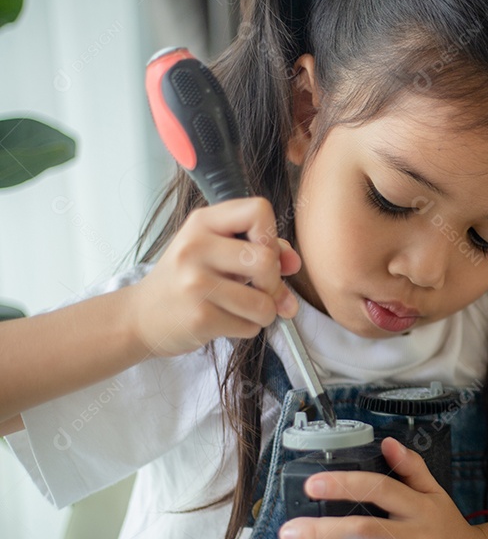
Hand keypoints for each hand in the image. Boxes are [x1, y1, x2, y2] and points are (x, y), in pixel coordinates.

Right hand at [129, 197, 301, 355]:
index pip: (259, 210)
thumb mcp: (216, 250)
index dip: (271, 235)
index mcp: (203, 222)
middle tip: (259, 289)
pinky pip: (249, 326)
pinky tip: (227, 321)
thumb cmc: (186, 278)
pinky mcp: (199, 317)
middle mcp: (196, 247)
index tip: (262, 252)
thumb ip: (260, 247)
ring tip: (244, 309)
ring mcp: (195, 283)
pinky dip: (247, 328)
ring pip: (264, 302)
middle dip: (273, 282)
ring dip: (265, 312)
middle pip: (266, 259)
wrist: (142, 315)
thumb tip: (293, 262)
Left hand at [278, 437, 487, 538]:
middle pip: (364, 531)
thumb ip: (412, 468)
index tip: (313, 485)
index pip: (382, 489)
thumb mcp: (436, 493)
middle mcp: (417, 538)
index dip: (346, 485)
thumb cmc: (448, 527)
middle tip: (289, 529)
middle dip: (322, 530)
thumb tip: (387, 443)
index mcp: (421, 508)